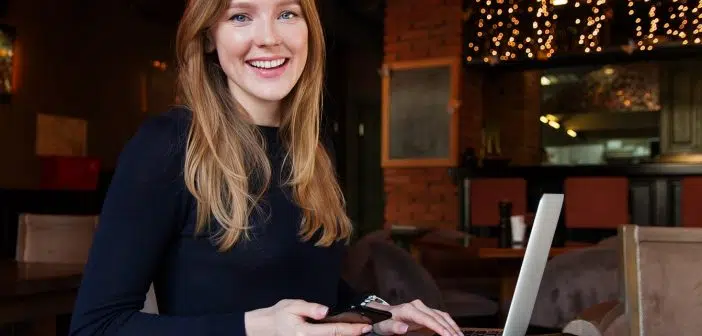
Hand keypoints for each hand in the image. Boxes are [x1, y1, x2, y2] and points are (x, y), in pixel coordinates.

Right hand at [244, 299, 372, 335]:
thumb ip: (309, 308)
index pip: (334, 331)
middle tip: (368, 329)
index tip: (365, 327)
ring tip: (359, 332)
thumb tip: (325, 311)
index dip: (351, 330)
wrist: (263, 329)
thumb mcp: (291, 306)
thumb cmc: (278, 315)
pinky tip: (345, 334)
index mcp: (305, 332)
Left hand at [370, 300, 461, 335]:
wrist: (384, 316)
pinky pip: (442, 317)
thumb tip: (404, 328)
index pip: (428, 319)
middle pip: (437, 317)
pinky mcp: (427, 312)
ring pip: (442, 316)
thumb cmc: (384, 322)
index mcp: (409, 309)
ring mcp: (424, 307)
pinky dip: (450, 324)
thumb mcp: (384, 326)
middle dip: (449, 329)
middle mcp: (418, 306)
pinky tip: (456, 331)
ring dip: (453, 326)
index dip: (439, 327)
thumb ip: (393, 327)